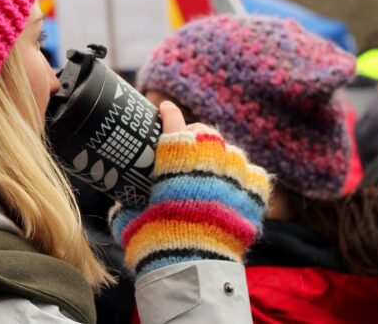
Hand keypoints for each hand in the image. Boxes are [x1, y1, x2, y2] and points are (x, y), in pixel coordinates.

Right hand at [108, 105, 269, 278]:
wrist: (191, 268)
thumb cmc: (155, 243)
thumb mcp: (131, 220)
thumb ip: (128, 205)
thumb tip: (121, 204)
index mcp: (175, 161)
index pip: (173, 124)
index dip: (168, 113)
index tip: (165, 108)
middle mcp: (208, 162)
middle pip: (206, 132)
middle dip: (196, 133)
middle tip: (189, 143)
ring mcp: (234, 178)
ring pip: (233, 152)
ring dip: (222, 157)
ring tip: (215, 170)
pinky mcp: (254, 199)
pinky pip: (256, 176)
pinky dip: (247, 178)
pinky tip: (238, 185)